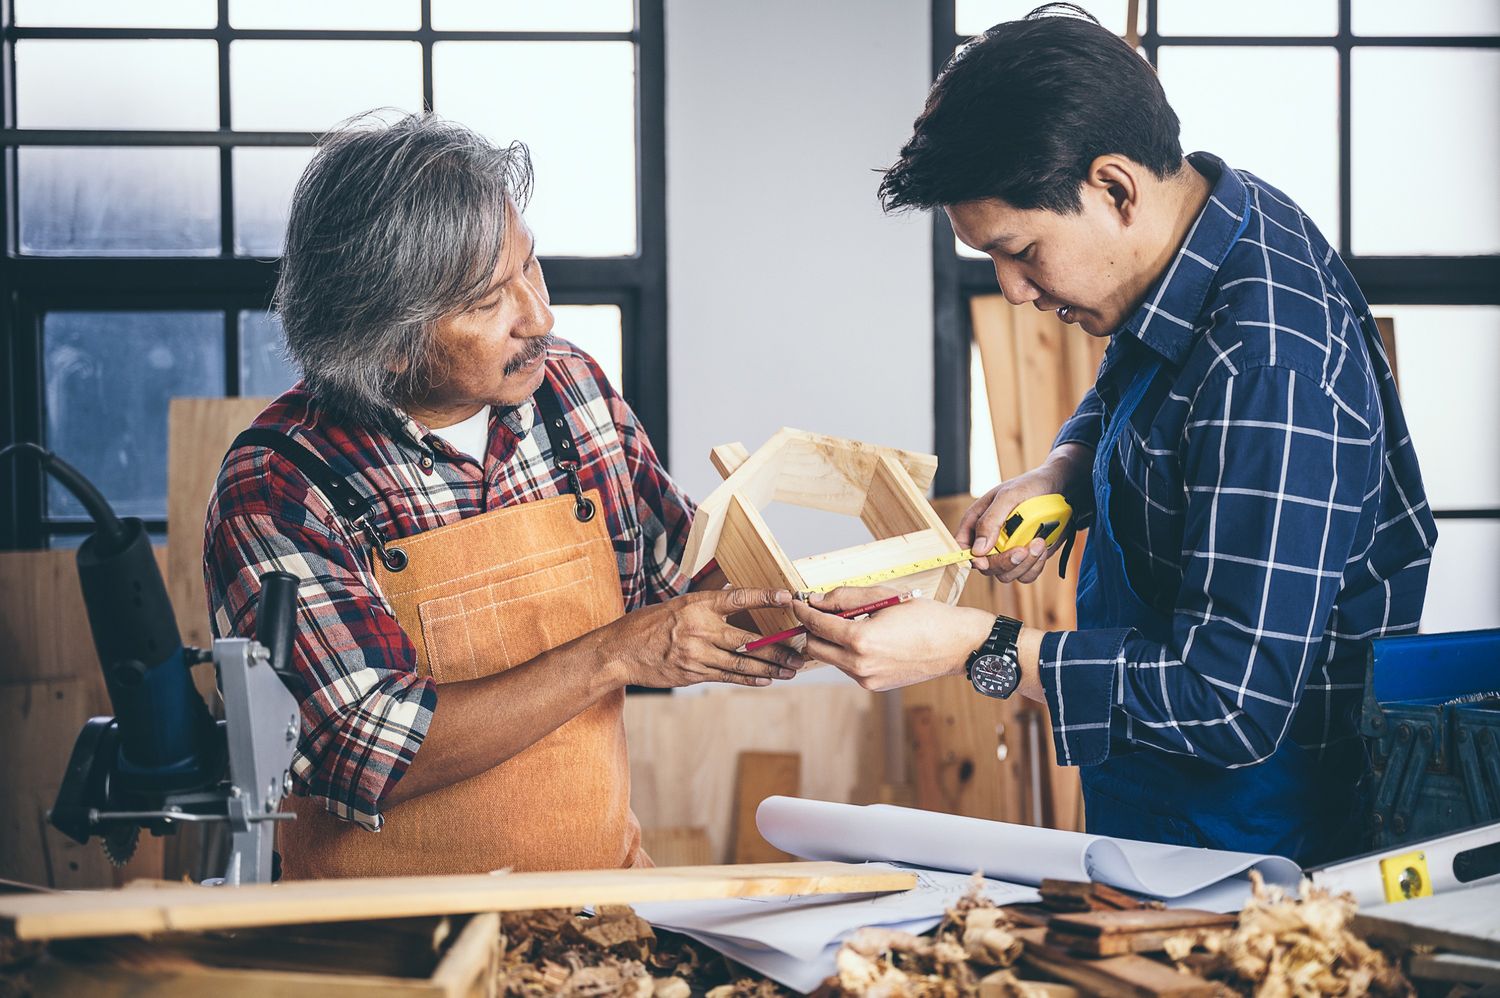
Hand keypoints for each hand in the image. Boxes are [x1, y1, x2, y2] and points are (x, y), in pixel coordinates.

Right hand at [606, 588, 807, 688]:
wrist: (621, 651)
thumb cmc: (650, 624)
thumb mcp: (678, 605)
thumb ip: (707, 604)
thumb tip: (735, 597)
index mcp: (697, 604)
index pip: (738, 597)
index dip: (765, 597)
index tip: (788, 596)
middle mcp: (699, 628)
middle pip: (747, 639)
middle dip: (777, 647)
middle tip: (801, 650)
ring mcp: (696, 654)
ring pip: (741, 662)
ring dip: (770, 667)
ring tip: (791, 670)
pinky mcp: (693, 673)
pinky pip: (727, 676)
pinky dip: (748, 678)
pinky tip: (766, 679)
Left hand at [789, 587, 995, 691]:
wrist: (956, 645)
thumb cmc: (925, 616)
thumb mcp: (883, 596)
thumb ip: (845, 597)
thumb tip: (816, 600)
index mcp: (860, 639)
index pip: (816, 624)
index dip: (803, 610)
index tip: (797, 601)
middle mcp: (859, 664)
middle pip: (814, 646)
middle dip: (813, 628)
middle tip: (822, 611)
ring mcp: (866, 679)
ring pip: (829, 658)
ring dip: (830, 640)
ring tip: (851, 623)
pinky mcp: (873, 686)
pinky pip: (847, 667)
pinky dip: (847, 652)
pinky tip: (866, 638)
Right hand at [958, 443, 1089, 582]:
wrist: (1062, 489)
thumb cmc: (1031, 485)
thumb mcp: (1009, 496)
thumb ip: (990, 521)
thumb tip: (978, 550)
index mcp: (977, 521)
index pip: (963, 546)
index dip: (970, 558)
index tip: (985, 562)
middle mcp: (990, 540)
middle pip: (986, 567)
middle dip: (1005, 562)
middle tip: (1024, 549)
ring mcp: (1008, 551)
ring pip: (1006, 575)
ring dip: (1024, 564)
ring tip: (1039, 542)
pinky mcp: (1027, 558)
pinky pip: (1025, 575)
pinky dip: (1035, 567)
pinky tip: (1042, 548)